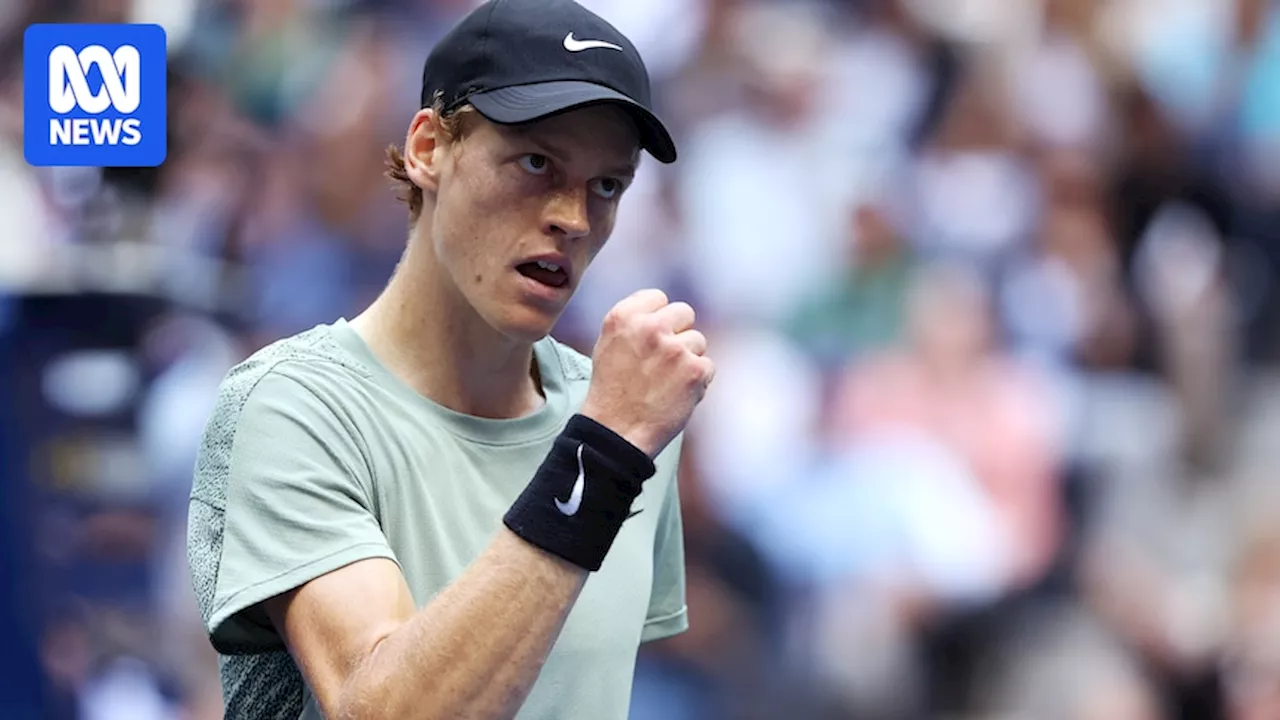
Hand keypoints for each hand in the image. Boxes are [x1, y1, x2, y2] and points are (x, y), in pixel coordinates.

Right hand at [579, 289, 714, 457]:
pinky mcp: (694, 370)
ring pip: (698, 341)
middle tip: (664, 359)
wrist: (617, 433)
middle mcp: (650, 327)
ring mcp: (674, 348)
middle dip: (679, 333)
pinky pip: (708, 366)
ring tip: (666, 382)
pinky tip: (677, 394)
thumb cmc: (612, 393)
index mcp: (623, 317)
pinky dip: (698, 382)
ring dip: (688, 360)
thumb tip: (664, 312)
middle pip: (684, 313)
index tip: (654, 336)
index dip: (659, 318)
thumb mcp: (609, 345)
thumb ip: (635, 323)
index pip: (658, 297)